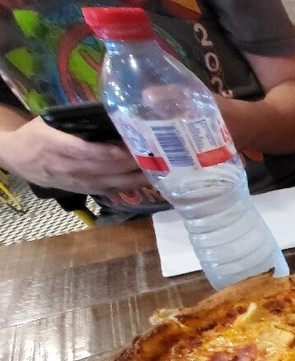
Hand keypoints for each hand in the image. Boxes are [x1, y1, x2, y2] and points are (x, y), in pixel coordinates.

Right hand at [0, 116, 146, 195]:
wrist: (18, 158)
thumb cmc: (37, 135)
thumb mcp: (49, 122)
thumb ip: (74, 123)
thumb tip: (109, 114)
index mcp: (54, 144)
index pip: (84, 151)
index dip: (107, 153)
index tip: (127, 148)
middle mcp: (66, 166)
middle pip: (103, 168)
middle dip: (130, 164)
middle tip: (153, 156)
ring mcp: (76, 181)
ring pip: (109, 182)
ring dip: (134, 177)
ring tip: (156, 169)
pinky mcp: (83, 190)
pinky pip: (109, 190)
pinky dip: (128, 187)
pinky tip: (145, 181)